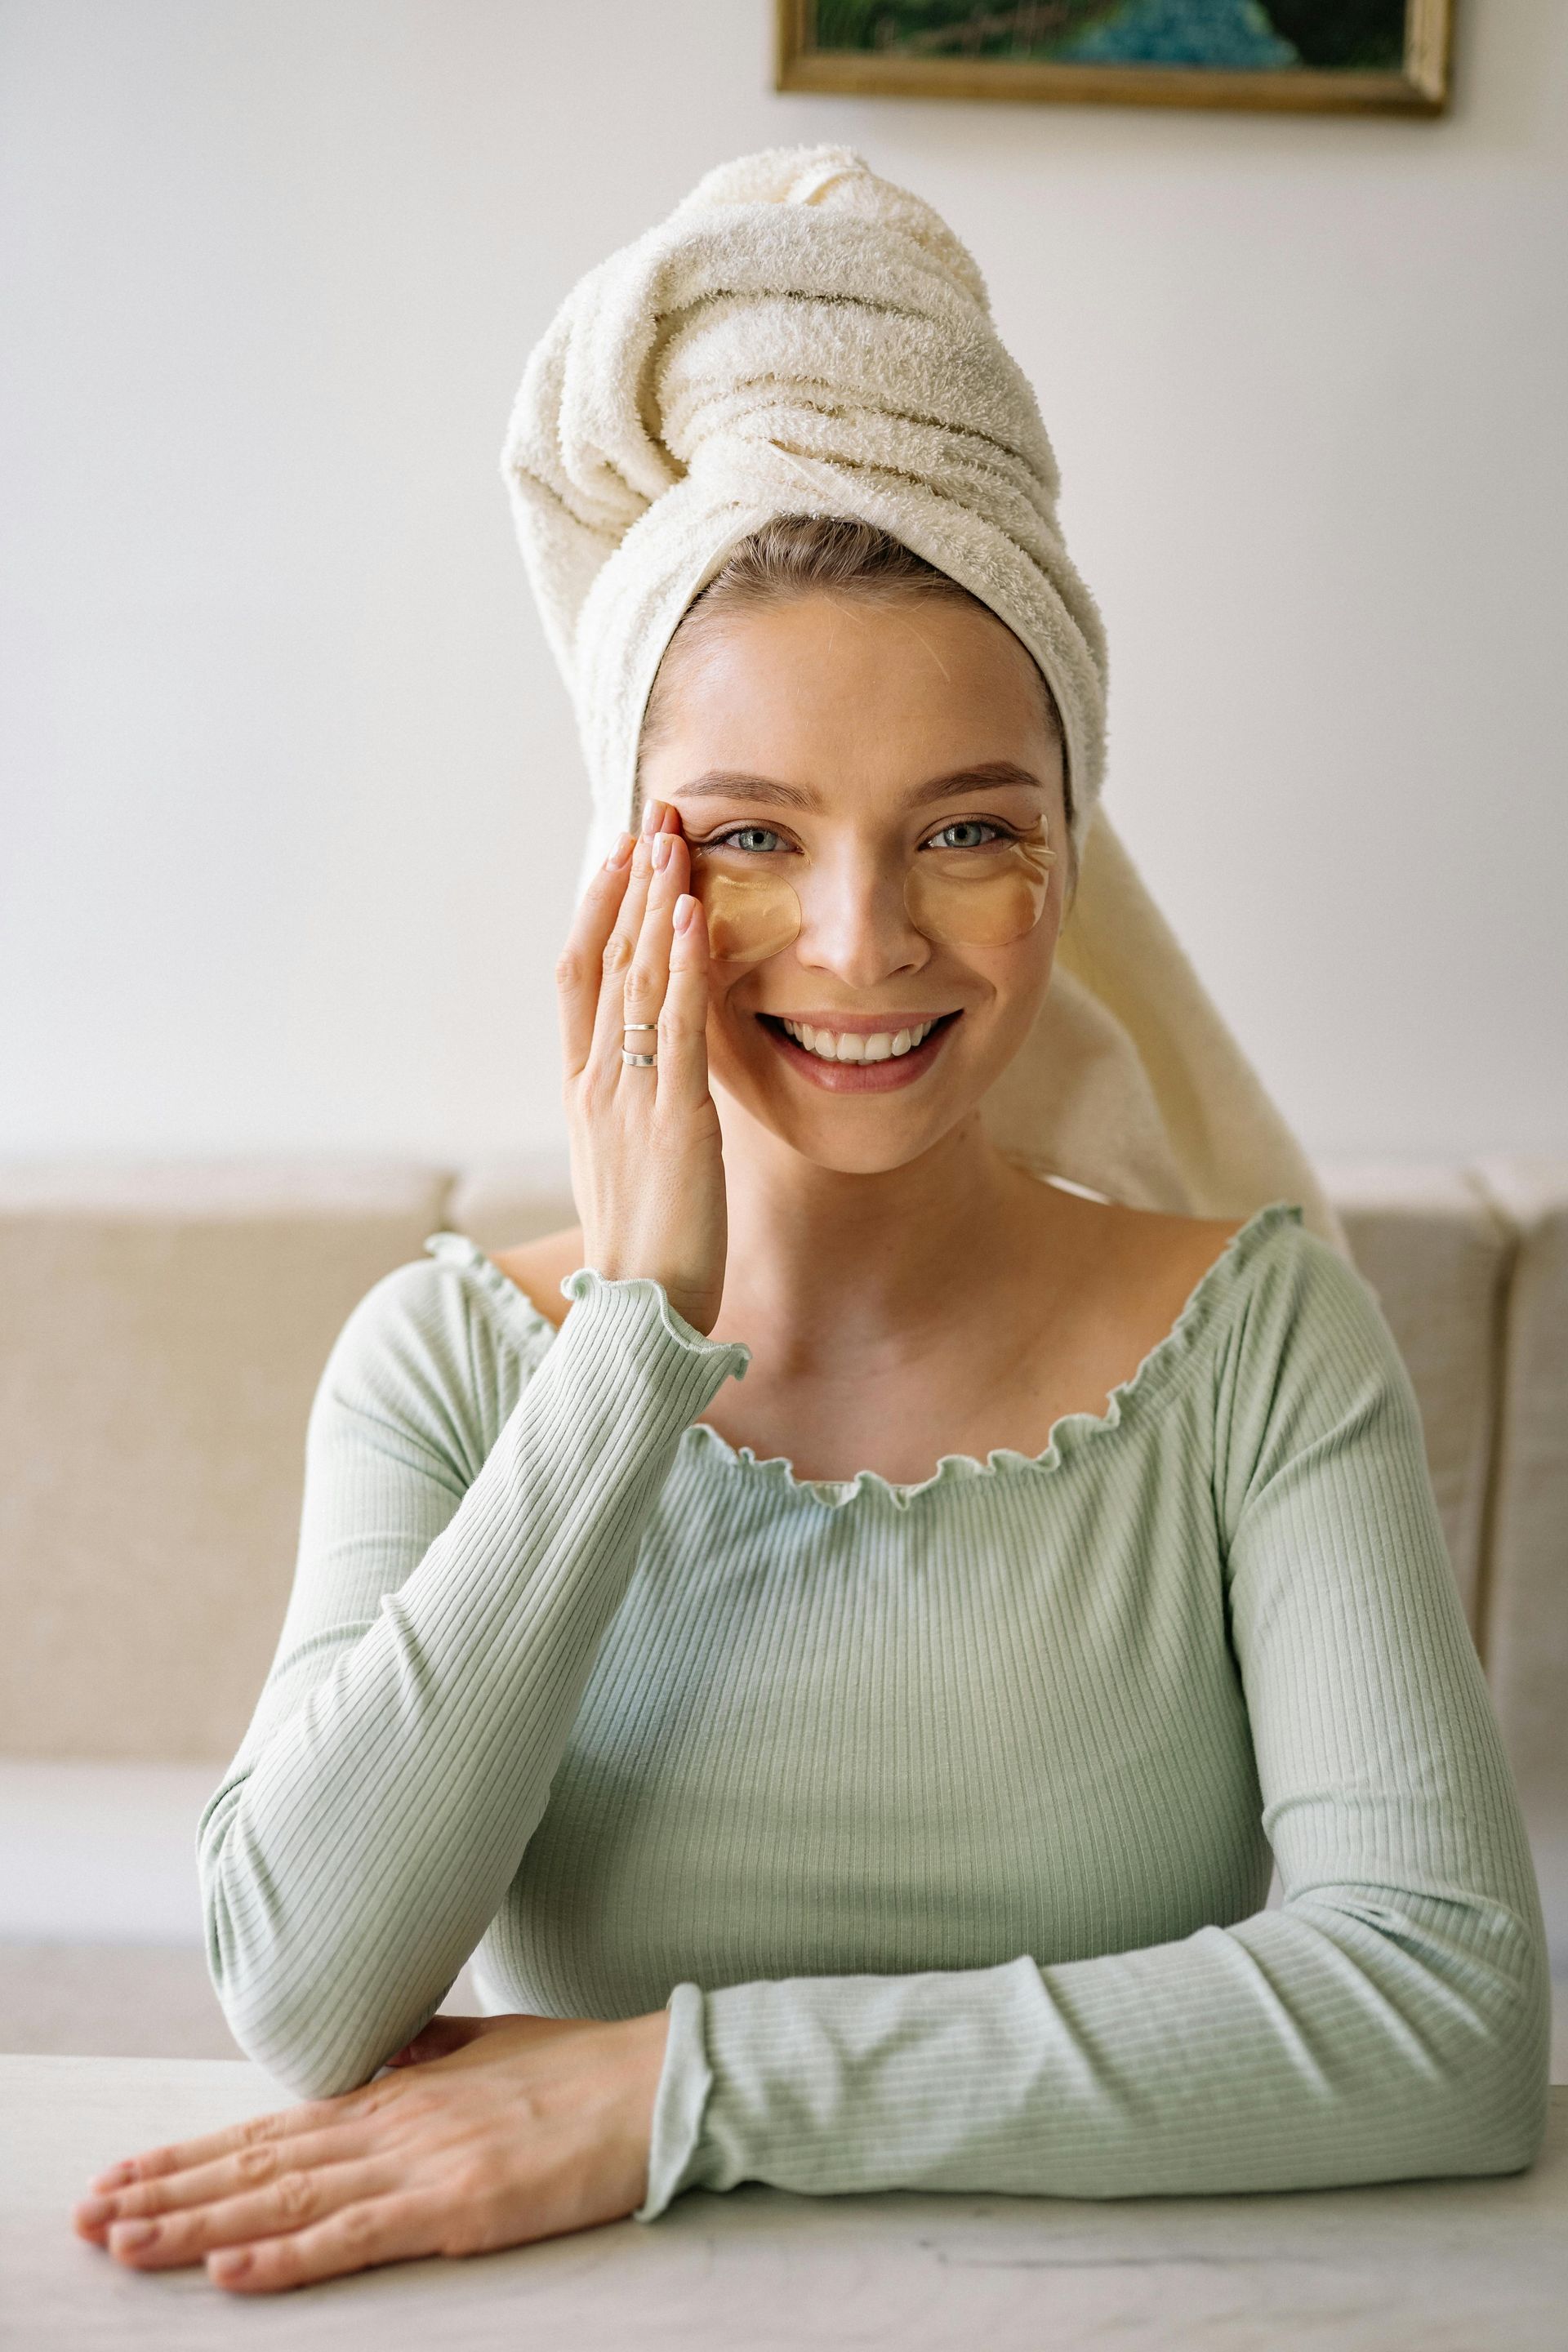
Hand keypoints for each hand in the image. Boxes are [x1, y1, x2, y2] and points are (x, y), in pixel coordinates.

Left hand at [72, 2008, 669, 2295]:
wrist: (656, 2081)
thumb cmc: (583, 2070)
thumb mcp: (492, 2047)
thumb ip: (433, 2054)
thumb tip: (390, 2054)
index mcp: (398, 2089)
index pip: (271, 2128)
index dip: (192, 2154)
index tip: (126, 2174)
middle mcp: (392, 2120)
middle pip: (257, 2162)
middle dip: (168, 2191)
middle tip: (90, 2216)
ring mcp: (420, 2161)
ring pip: (285, 2198)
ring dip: (197, 2223)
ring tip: (125, 2241)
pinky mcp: (456, 2204)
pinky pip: (353, 2236)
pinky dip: (285, 2255)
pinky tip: (230, 2268)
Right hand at [557, 796, 726, 1335]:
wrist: (640, 1314)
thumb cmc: (647, 1251)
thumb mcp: (629, 1165)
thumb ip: (634, 1110)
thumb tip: (653, 1073)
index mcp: (582, 1092)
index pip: (577, 978)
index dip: (595, 911)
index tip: (617, 857)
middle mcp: (595, 1083)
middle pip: (603, 960)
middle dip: (628, 884)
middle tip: (652, 817)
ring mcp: (628, 1097)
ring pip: (635, 979)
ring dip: (656, 902)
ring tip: (674, 838)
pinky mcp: (673, 1118)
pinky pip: (675, 1024)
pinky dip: (683, 963)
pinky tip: (693, 912)